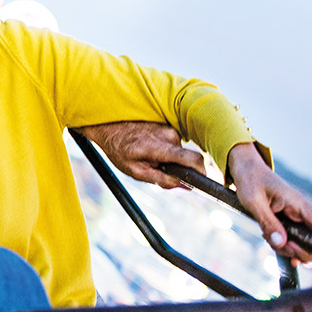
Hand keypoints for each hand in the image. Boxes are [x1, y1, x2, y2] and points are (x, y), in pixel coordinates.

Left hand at [76, 121, 203, 188]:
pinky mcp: (168, 125)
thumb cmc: (119, 149)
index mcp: (158, 147)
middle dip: (176, 168)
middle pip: (185, 159)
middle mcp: (168, 135)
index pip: (191, 159)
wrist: (108, 125)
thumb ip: (161, 180)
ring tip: (148, 156)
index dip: (201, 172)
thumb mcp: (135, 171)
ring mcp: (169, 128)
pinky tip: (149, 148)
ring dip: (168, 159)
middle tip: (156, 169)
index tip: (202, 181)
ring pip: (178, 152)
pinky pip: (173, 144)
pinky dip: (164, 150)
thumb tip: (184, 185)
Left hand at [226, 143, 311, 263]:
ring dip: (287, 248)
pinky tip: (276, 245)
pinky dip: (284, 245)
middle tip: (279, 245)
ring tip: (268, 237)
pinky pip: (293, 239)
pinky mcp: (288, 219)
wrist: (245, 168)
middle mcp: (300, 211)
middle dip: (300, 251)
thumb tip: (281, 243)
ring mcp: (295, 216)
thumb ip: (268, 223)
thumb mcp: (253, 202)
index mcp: (297, 203)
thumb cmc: (250, 180)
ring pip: (303, 242)